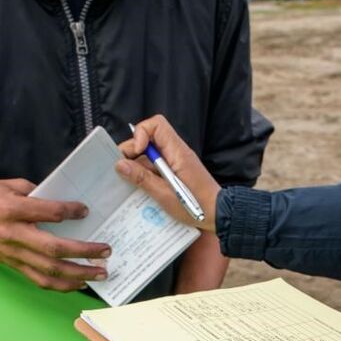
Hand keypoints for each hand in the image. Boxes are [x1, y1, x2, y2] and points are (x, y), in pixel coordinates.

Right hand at [0, 179, 110, 290]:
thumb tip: (60, 199)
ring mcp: (12, 253)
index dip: (69, 211)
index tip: (86, 210)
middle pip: (54, 249)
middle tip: (105, 251)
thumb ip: (34, 191)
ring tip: (100, 273)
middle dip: (84, 252)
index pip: (47, 213)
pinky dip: (61, 285)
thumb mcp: (5, 184)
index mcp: (11, 209)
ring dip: (78, 275)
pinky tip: (78, 283)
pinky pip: (38, 279)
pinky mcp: (11, 265)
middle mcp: (13, 234)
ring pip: (49, 271)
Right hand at [115, 115, 220, 232]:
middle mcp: (176, 153)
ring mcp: (176, 162)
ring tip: (130, 182)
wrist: (219, 215)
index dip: (140, 134)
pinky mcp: (175, 172)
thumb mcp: (165, 195)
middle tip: (124, 170)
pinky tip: (141, 188)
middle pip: (148, 139)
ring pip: (150, 154)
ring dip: (138, 165)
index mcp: (177, 152)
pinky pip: (156, 166)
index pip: (156, 125)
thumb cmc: (198, 207)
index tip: (135, 152)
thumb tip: (120, 165)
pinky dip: (146, 174)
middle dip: (133, 151)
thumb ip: (142, 179)